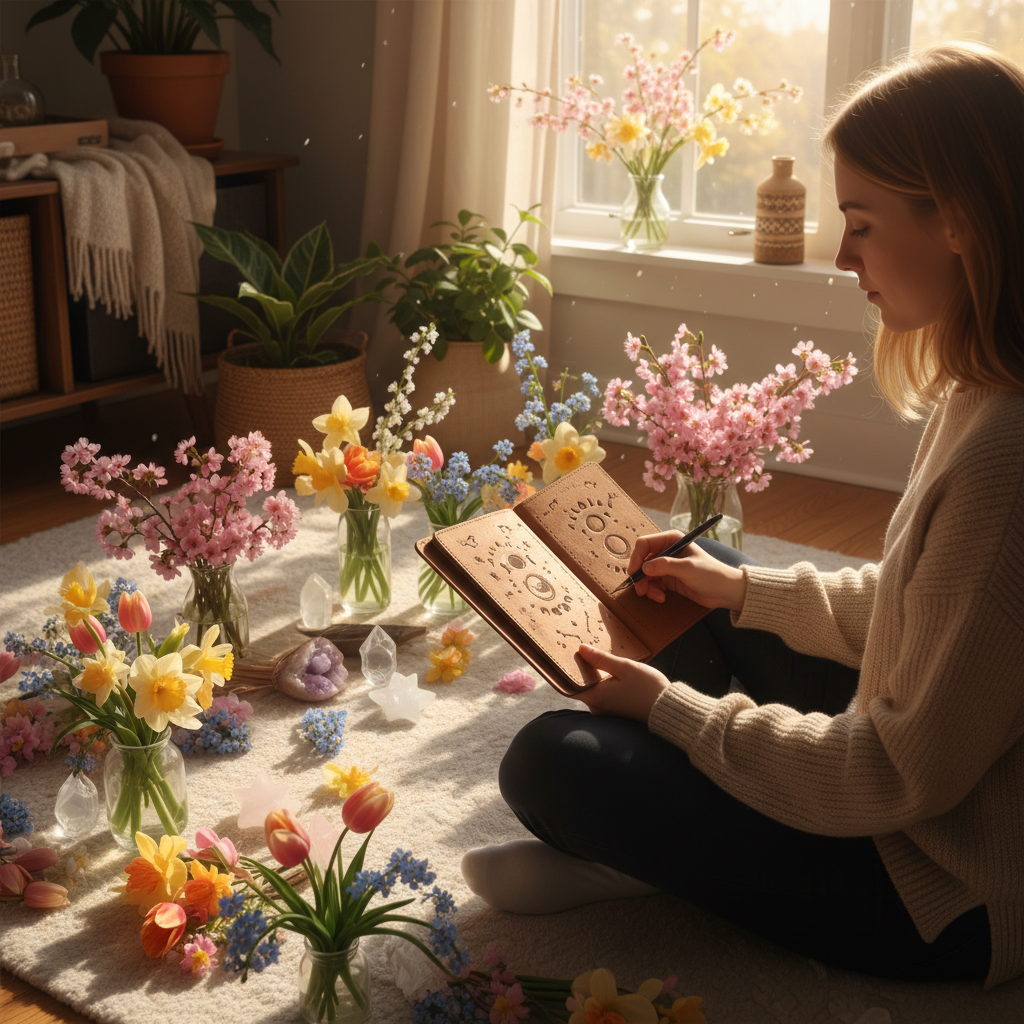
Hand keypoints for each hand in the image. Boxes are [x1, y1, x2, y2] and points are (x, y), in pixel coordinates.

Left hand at [574, 644, 669, 720]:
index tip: (565, 654)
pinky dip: (602, 682)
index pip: (569, 685)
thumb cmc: (648, 688)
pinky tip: (607, 670)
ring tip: (594, 656)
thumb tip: (581, 649)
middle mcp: (597, 707)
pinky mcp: (614, 710)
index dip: (565, 670)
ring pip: (592, 689)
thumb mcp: (625, 667)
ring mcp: (606, 710)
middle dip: (580, 669)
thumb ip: (601, 659)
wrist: (668, 709)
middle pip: (580, 686)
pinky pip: (601, 694)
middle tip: (580, 649)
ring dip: (592, 674)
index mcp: (596, 697)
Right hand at [628, 531, 746, 611]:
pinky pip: (651, 584)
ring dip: (646, 586)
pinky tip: (661, 597)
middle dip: (640, 576)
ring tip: (656, 596)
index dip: (637, 558)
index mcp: (672, 539)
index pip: (645, 544)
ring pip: (645, 574)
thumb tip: (644, 567)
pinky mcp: (668, 579)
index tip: (635, 573)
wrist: (725, 591)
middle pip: (642, 560)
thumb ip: (666, 566)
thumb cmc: (712, 574)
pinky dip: (652, 591)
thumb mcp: (689, 568)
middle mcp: (667, 550)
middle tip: (640, 590)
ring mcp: (666, 565)